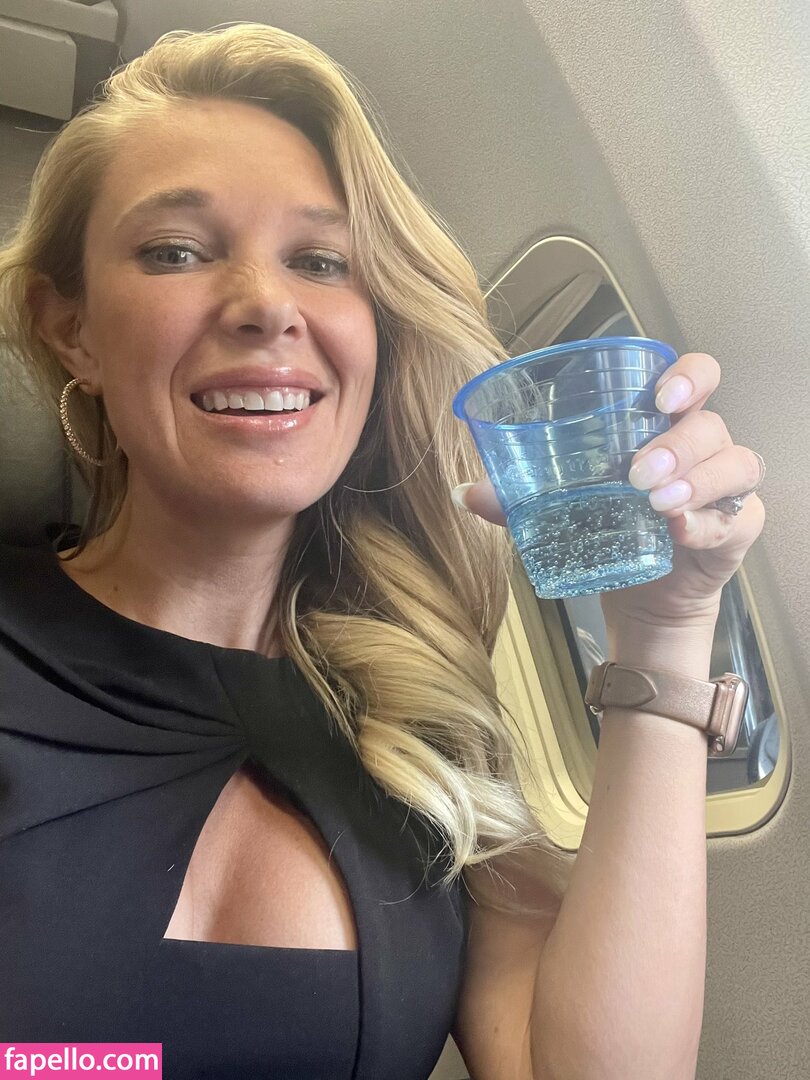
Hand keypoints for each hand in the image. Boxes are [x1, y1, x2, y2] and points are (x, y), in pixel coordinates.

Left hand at [453, 352, 765, 634]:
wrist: (644, 592)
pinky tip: (679, 530)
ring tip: (656, 501)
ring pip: (733, 463)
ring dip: (694, 479)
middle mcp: (702, 446)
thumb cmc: (609, 527)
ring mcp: (725, 486)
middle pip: (709, 423)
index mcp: (663, 422)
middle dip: (676, 442)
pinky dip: (707, 523)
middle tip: (637, 470)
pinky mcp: (738, 526)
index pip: (695, 378)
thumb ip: (517, 498)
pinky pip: (736, 517)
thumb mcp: (562, 508)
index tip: (661, 393)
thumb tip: (463, 493)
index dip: (688, 375)